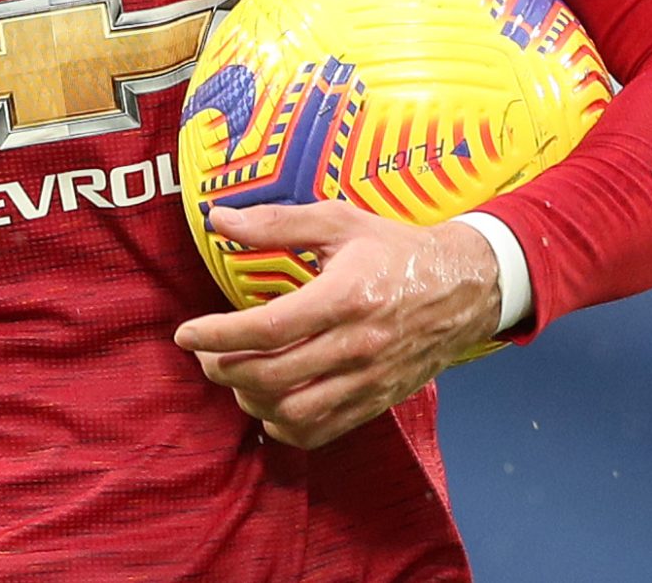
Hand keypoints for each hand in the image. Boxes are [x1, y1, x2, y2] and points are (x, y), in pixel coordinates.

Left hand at [172, 201, 502, 449]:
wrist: (466, 286)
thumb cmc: (395, 248)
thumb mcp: (339, 220)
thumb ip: (275, 223)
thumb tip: (218, 219)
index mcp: (346, 297)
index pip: (267, 328)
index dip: (217, 334)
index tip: (185, 333)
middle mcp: (358, 345)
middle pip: (272, 376)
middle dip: (224, 368)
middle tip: (205, 353)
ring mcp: (370, 379)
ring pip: (294, 413)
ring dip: (250, 401)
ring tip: (235, 375)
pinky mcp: (377, 400)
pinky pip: (322, 432)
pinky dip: (285, 427)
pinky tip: (269, 403)